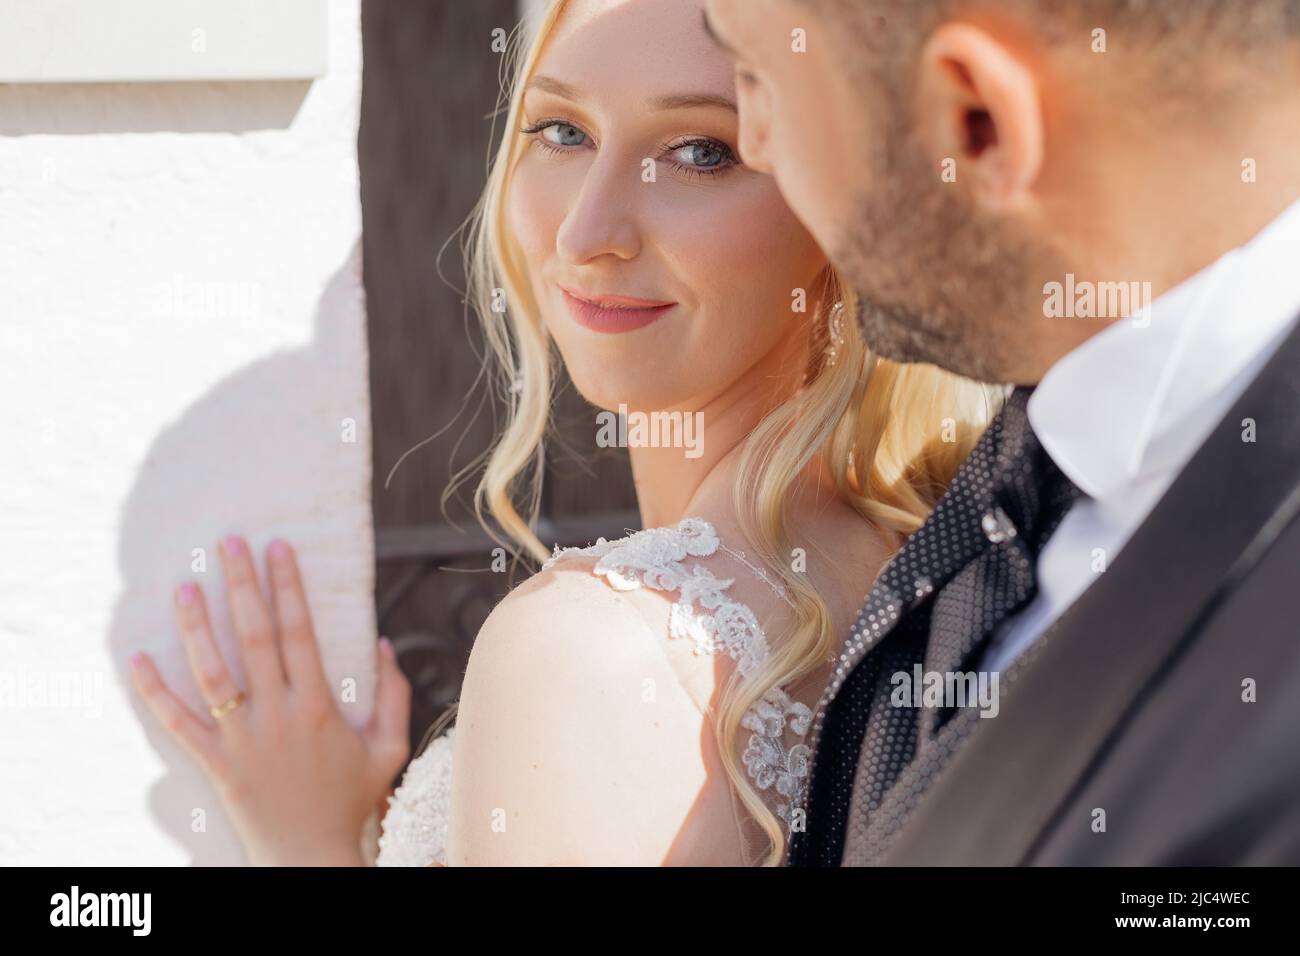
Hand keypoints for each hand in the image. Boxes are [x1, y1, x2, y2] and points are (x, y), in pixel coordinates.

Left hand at [130, 534, 410, 865]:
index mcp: (318, 704)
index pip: (299, 630)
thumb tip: (383, 646)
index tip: (279, 548)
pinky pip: (179, 723)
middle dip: (243, 585)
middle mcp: (276, 714)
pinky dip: (155, 692)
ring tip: (185, 584)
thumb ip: (394, 695)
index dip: (288, 585)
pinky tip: (138, 659)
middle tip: (230, 544)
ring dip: (197, 626)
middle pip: (254, 637)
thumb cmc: (353, 802)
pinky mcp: (216, 762)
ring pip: (213, 671)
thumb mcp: (390, 748)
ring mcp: (241, 738)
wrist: (311, 856)